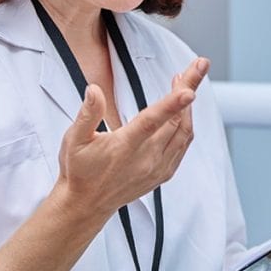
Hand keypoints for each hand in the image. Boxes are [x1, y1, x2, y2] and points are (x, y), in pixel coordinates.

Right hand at [55, 57, 209, 215]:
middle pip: (175, 120)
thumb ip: (87, 114)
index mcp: (124, 147)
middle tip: (196, 65)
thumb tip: (94, 90)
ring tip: (187, 82)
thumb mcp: (74, 140)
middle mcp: (146, 159)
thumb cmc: (79, 169)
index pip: (152, 121)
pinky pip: (183, 145)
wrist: (85, 204)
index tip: (189, 89)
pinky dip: (187, 124)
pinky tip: (184, 110)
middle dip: (189, 89)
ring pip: (184, 132)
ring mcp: (157, 167)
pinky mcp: (163, 173)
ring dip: (189, 106)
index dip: (172, 104)